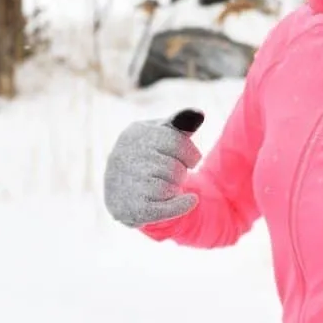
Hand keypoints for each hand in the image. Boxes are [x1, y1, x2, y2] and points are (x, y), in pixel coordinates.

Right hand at [103, 108, 205, 227]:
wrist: (123, 193)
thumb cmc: (149, 157)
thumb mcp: (161, 135)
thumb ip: (180, 124)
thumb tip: (198, 114)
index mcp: (134, 133)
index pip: (175, 141)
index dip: (190, 153)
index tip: (191, 160)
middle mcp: (124, 155)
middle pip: (174, 166)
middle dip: (180, 173)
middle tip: (173, 175)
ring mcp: (125, 182)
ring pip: (170, 185)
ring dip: (175, 187)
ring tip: (164, 186)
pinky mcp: (130, 208)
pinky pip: (165, 208)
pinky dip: (182, 205)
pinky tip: (191, 201)